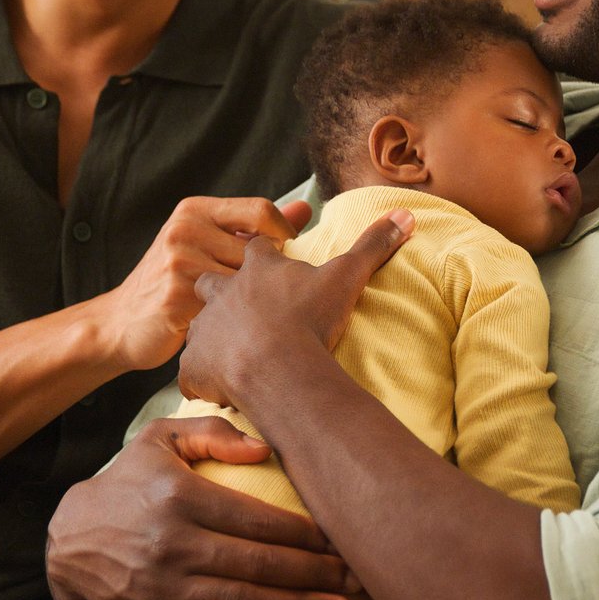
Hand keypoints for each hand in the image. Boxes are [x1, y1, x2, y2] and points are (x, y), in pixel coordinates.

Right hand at [47, 416, 358, 599]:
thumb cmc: (127, 482)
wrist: (69, 539)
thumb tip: (265, 448)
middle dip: (312, 576)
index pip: (255, 518)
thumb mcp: (159, 440)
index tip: (337, 540)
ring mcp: (164, 589)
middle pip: (257, 566)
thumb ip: (213, 431)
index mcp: (180, 497)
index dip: (302, 533)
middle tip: (353, 581)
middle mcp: (173, 544)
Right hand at [100, 197, 314, 371]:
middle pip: (258, 250)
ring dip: (250, 301)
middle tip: (263, 295)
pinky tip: (223, 327)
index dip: (284, 234)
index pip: (260, 210)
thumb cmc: (174, 281)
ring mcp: (179, 261)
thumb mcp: (208, 243)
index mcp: (195, 210)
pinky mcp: (176, 296)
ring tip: (242, 312)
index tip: (288, 255)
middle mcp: (185, 229)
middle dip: (266, 276)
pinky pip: (226, 308)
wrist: (122, 322)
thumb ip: (254, 227)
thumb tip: (305, 209)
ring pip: (245, 281)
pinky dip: (232, 320)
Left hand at [181, 209, 413, 410]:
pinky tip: (219, 385)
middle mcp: (223, 292)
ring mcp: (205, 329)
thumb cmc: (310, 320)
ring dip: (213, 332)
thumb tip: (405, 214)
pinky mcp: (195, 366)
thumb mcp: (347, 277)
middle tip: (245, 305)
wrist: (277, 368)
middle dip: (224, 287)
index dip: (265, 250)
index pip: (256, 248)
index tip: (274, 254)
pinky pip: (193, 371)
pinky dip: (204, 377)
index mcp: (257, 269)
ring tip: (232, 347)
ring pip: (200, 323)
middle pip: (213, 278)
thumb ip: (373, 246)